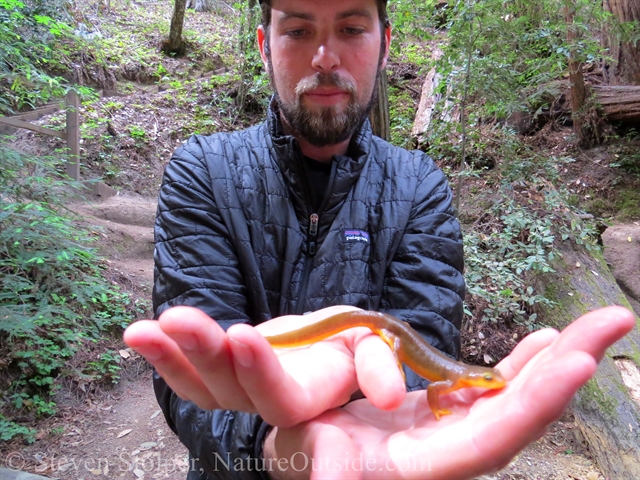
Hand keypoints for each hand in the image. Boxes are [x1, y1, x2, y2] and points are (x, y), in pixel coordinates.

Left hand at [123, 305, 406, 426]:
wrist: (326, 343)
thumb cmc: (350, 340)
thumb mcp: (369, 341)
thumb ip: (378, 364)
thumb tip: (391, 397)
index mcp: (310, 395)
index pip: (282, 397)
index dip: (261, 371)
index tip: (243, 334)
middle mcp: (269, 399)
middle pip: (231, 391)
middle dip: (204, 352)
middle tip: (178, 318)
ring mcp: (240, 389)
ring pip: (201, 386)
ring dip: (171, 356)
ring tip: (141, 330)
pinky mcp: (221, 375)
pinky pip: (188, 374)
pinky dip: (164, 355)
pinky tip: (140, 334)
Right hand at [263, 306, 634, 479]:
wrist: (298, 441)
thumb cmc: (294, 439)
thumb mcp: (298, 437)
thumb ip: (321, 452)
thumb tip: (346, 458)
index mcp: (409, 466)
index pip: (486, 443)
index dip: (530, 406)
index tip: (575, 364)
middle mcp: (440, 454)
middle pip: (514, 418)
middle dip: (562, 372)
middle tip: (612, 323)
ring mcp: (446, 430)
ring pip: (508, 401)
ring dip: (552, 363)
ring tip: (600, 324)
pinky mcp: (440, 412)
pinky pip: (487, 389)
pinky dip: (518, 366)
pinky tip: (545, 341)